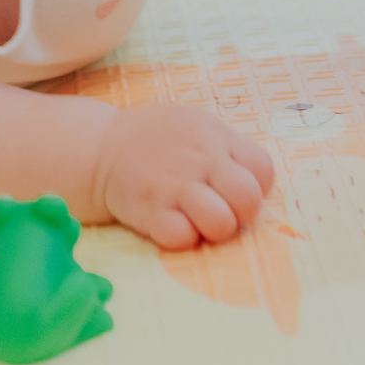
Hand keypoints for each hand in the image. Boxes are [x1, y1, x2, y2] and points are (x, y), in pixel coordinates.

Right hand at [95, 104, 274, 248]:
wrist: (101, 147)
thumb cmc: (159, 141)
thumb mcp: (197, 127)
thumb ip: (228, 151)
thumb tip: (256, 185)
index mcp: (216, 136)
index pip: (262, 170)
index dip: (254, 186)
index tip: (232, 188)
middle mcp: (200, 159)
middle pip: (248, 198)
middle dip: (240, 212)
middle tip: (220, 209)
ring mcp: (175, 185)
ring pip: (221, 223)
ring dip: (213, 229)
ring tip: (196, 220)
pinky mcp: (149, 210)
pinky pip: (181, 238)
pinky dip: (180, 237)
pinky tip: (169, 223)